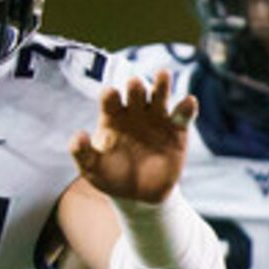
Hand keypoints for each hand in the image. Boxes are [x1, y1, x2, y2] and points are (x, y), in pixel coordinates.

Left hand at [69, 70, 197, 202]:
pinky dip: (186, 108)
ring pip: (160, 97)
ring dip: (161, 85)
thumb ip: (82, 152)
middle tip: (134, 83)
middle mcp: (135, 113)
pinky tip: (189, 101)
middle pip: (136, 93)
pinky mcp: (177, 132)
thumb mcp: (92, 168)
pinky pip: (182, 116)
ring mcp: (157, 120)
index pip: (110, 100)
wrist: (139, 195)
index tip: (111, 94)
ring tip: (163, 74)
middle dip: (135, 86)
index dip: (111, 95)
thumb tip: (79, 135)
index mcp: (112, 116)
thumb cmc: (110, 176)